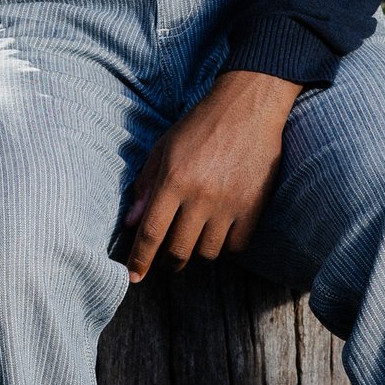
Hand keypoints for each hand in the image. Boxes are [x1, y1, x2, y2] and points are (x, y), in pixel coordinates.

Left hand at [119, 71, 300, 282]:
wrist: (248, 107)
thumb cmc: (199, 126)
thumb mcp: (164, 149)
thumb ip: (146, 186)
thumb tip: (130, 222)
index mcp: (174, 180)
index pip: (151, 233)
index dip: (139, 259)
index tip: (133, 276)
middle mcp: (200, 196)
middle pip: (179, 251)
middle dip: (168, 261)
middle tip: (167, 257)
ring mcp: (229, 204)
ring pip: (207, 253)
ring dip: (197, 252)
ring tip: (194, 237)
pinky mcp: (254, 207)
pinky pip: (236, 247)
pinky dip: (225, 247)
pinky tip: (219, 233)